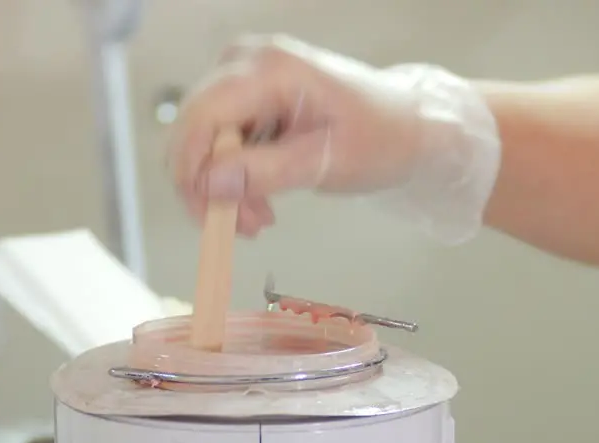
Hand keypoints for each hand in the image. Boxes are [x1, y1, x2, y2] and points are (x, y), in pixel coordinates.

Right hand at [168, 34, 499, 243]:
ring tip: (258, 219)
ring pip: (200, 142)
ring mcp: (242, 75)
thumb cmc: (380, 137)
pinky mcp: (244, 95)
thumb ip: (264, 171)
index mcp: (269, 68)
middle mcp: (245, 61)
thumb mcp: (324, 162)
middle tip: (245, 226)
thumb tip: (208, 183)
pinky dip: (232, 178)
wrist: (406, 125)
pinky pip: (217, 142)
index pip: (200, 118)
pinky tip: (259, 200)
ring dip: (221, 189)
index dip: (194, 173)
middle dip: (209, 187)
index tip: (212, 219)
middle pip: (192, 131)